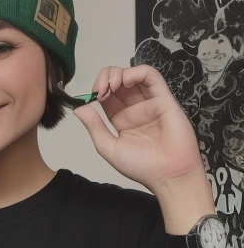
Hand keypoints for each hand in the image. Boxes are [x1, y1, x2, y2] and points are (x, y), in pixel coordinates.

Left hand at [73, 65, 203, 193]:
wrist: (169, 175)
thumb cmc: (140, 166)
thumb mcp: (108, 148)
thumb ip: (94, 126)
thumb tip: (78, 108)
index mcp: (119, 118)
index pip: (105, 95)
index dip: (95, 90)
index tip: (91, 97)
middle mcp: (133, 107)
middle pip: (117, 81)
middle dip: (104, 78)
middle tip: (100, 90)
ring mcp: (148, 101)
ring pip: (132, 74)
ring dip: (117, 73)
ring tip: (111, 86)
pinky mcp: (164, 98)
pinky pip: (151, 76)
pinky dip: (136, 72)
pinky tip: (126, 81)